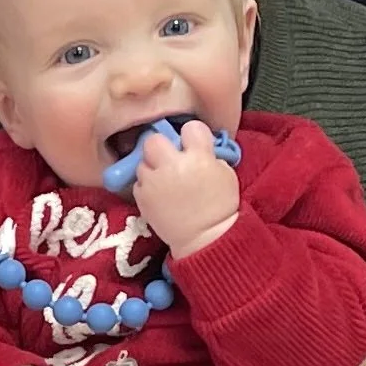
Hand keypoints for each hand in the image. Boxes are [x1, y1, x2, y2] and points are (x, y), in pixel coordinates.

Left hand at [132, 120, 240, 255]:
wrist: (205, 238)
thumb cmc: (220, 205)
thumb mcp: (226, 174)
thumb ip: (209, 155)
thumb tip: (196, 147)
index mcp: (198, 157)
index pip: (190, 127)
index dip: (192, 135)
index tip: (193, 144)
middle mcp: (172, 165)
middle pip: (154, 140)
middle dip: (161, 147)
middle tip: (169, 159)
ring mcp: (153, 182)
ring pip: (142, 162)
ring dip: (152, 168)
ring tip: (163, 180)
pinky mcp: (141, 197)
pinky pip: (139, 182)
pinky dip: (147, 186)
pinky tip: (159, 194)